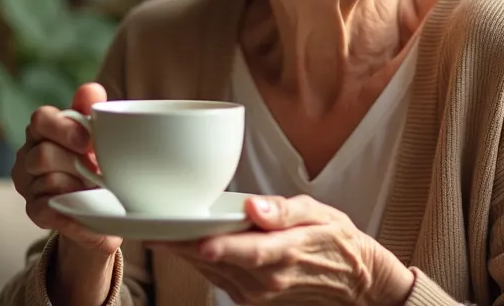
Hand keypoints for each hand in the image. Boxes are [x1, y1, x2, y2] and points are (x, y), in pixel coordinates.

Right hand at [11, 83, 120, 303]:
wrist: (101, 206)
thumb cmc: (96, 160)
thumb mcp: (98, 134)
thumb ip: (91, 110)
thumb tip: (91, 89)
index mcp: (42, 130)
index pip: (40, 119)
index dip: (62, 128)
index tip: (87, 140)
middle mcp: (28, 154)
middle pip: (42, 154)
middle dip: (73, 163)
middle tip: (96, 170)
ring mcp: (27, 184)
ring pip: (47, 182)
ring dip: (76, 186)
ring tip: (93, 188)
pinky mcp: (34, 211)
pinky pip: (49, 209)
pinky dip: (72, 210)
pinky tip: (86, 209)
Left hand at [149, 195, 413, 305]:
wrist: (355, 281)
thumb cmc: (335, 239)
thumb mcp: (318, 214)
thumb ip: (283, 210)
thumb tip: (254, 206)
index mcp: (285, 252)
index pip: (246, 249)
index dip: (218, 247)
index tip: (193, 240)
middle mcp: (268, 278)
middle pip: (218, 261)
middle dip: (182, 245)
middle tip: (148, 225)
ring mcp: (258, 292)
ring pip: (211, 272)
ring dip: (183, 255)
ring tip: (154, 233)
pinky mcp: (251, 298)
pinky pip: (217, 279)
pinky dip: (198, 263)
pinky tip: (182, 247)